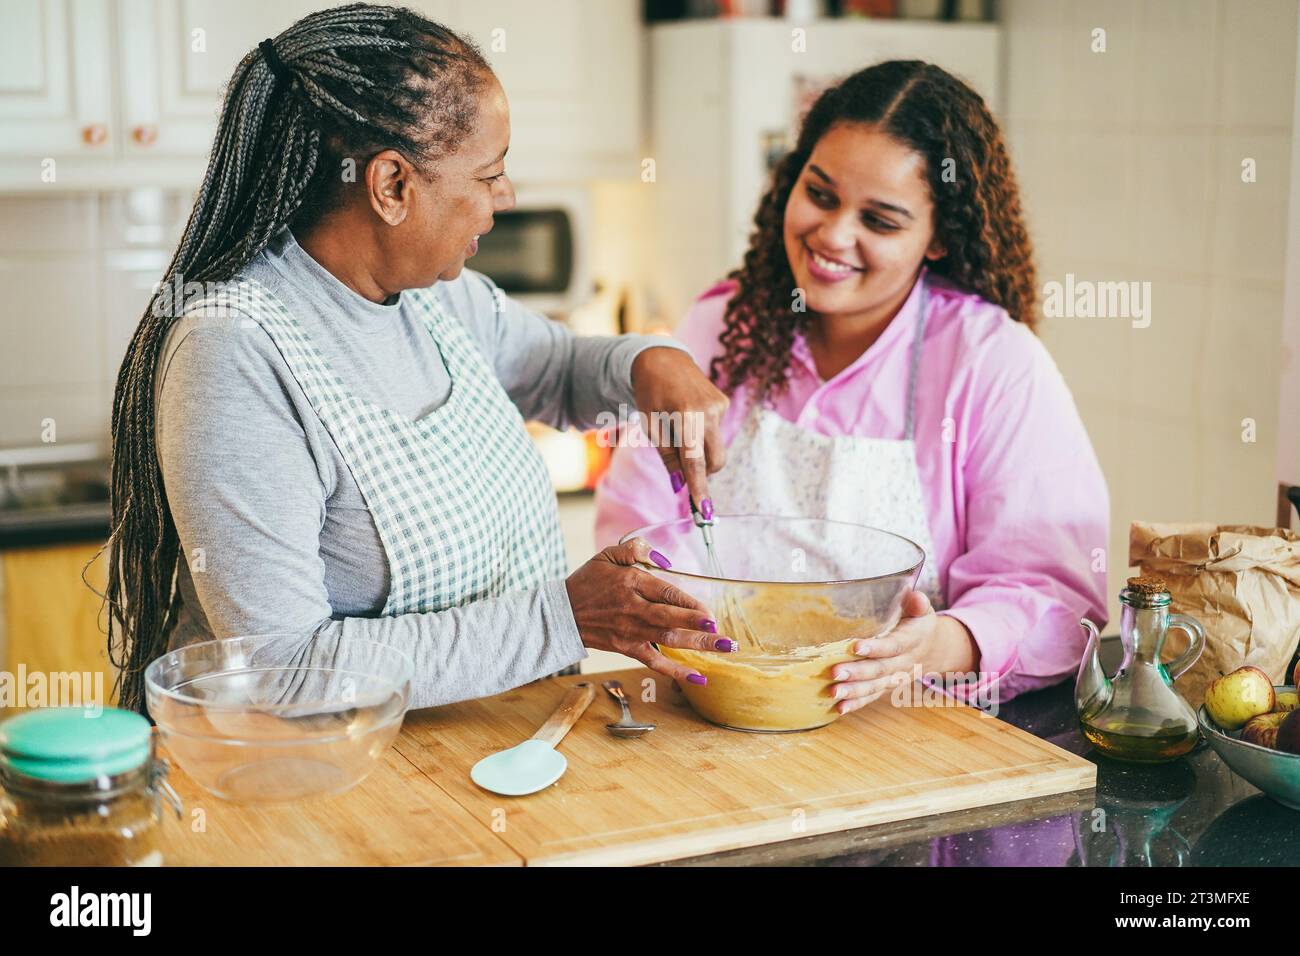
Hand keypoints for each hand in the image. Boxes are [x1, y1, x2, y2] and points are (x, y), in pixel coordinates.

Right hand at [565, 537, 737, 684]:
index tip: (710, 613)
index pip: (666, 594)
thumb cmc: (588, 581)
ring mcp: (631, 632)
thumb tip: (665, 559)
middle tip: (724, 636)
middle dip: (700, 629)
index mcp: (631, 583)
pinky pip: (656, 662)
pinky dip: (677, 671)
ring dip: (698, 646)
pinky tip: (699, 676)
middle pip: (671, 621)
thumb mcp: (608, 554)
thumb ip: (636, 549)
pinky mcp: (628, 649)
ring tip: (724, 649)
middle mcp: (633, 609)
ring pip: (669, 641)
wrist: (563, 613)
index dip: (689, 605)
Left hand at [630, 346, 728, 512]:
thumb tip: (681, 486)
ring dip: (700, 450)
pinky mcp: (724, 403)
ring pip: (715, 447)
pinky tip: (688, 417)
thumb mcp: (652, 427)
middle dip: (703, 472)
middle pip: (715, 460)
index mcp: (685, 416)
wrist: (662, 359)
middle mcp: (708, 411)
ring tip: (679, 430)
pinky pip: (716, 432)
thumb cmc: (650, 394)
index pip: (695, 461)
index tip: (704, 510)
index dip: (700, 488)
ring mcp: (720, 406)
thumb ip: (669, 457)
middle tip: (683, 469)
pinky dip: (702, 435)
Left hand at [828, 591, 980, 715]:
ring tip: (833, 692)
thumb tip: (914, 595)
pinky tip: (839, 708)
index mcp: (913, 640)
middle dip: (858, 673)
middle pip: (881, 670)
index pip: (894, 645)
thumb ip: (917, 602)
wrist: (934, 649)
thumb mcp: (922, 609)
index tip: (855, 647)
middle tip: (835, 673)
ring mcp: (896, 677)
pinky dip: (856, 704)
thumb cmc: (919, 622)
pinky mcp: (887, 687)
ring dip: (854, 691)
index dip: (877, 648)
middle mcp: (905, 662)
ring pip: (875, 687)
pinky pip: (872, 697)